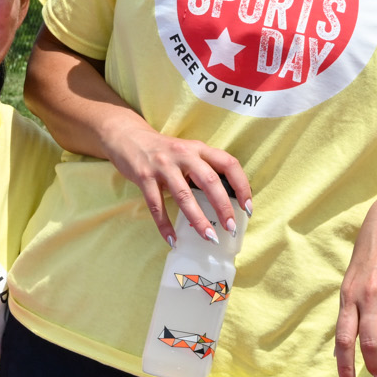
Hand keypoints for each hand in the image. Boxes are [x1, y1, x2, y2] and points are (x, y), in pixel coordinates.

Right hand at [99, 121, 251, 243]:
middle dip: (222, 207)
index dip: (242, 186)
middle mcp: (183, 154)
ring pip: (184, 195)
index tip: (247, 207)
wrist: (128, 136)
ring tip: (208, 237)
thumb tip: (225, 200)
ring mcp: (163, 165)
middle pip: (209, 181)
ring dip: (198, 219)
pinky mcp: (144, 176)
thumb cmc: (164, 150)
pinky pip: (156, 205)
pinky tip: (173, 240)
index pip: (228, 164)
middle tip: (230, 228)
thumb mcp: (187, 152)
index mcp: (199, 148)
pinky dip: (165, 225)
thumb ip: (203, 169)